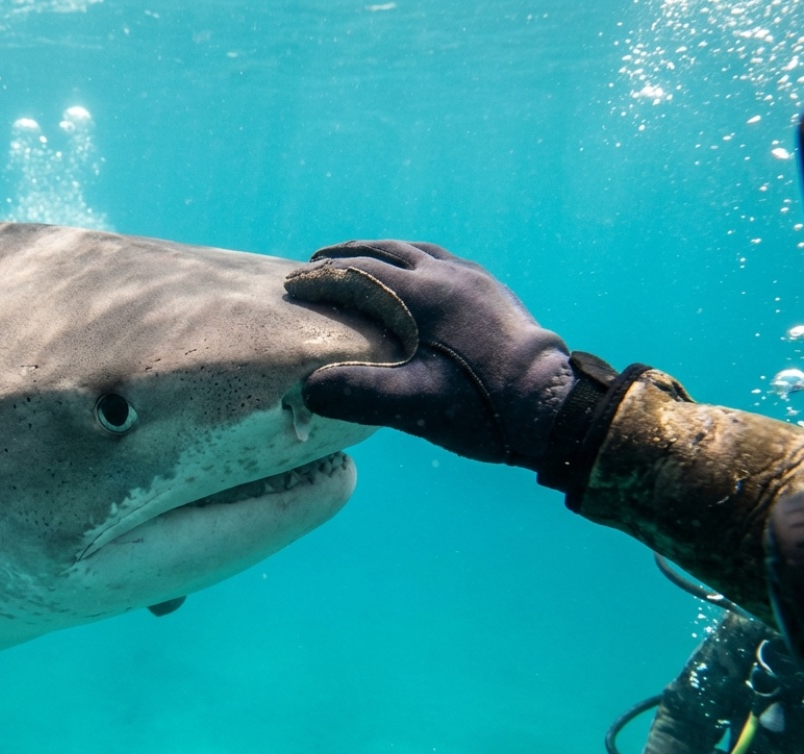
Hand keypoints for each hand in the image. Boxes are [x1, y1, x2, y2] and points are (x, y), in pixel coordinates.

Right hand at [285, 240, 572, 467]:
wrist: (555, 409)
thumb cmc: (485, 409)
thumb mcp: (415, 406)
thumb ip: (359, 393)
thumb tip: (307, 387)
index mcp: (427, 295)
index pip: (360, 274)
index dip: (322, 278)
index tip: (293, 284)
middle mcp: (451, 275)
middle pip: (388, 250)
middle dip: (348, 254)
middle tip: (316, 262)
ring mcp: (477, 279)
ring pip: (420, 251)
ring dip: (384, 253)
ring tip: (362, 262)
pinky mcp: (495, 292)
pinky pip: (446, 262)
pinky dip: (417, 262)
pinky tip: (416, 278)